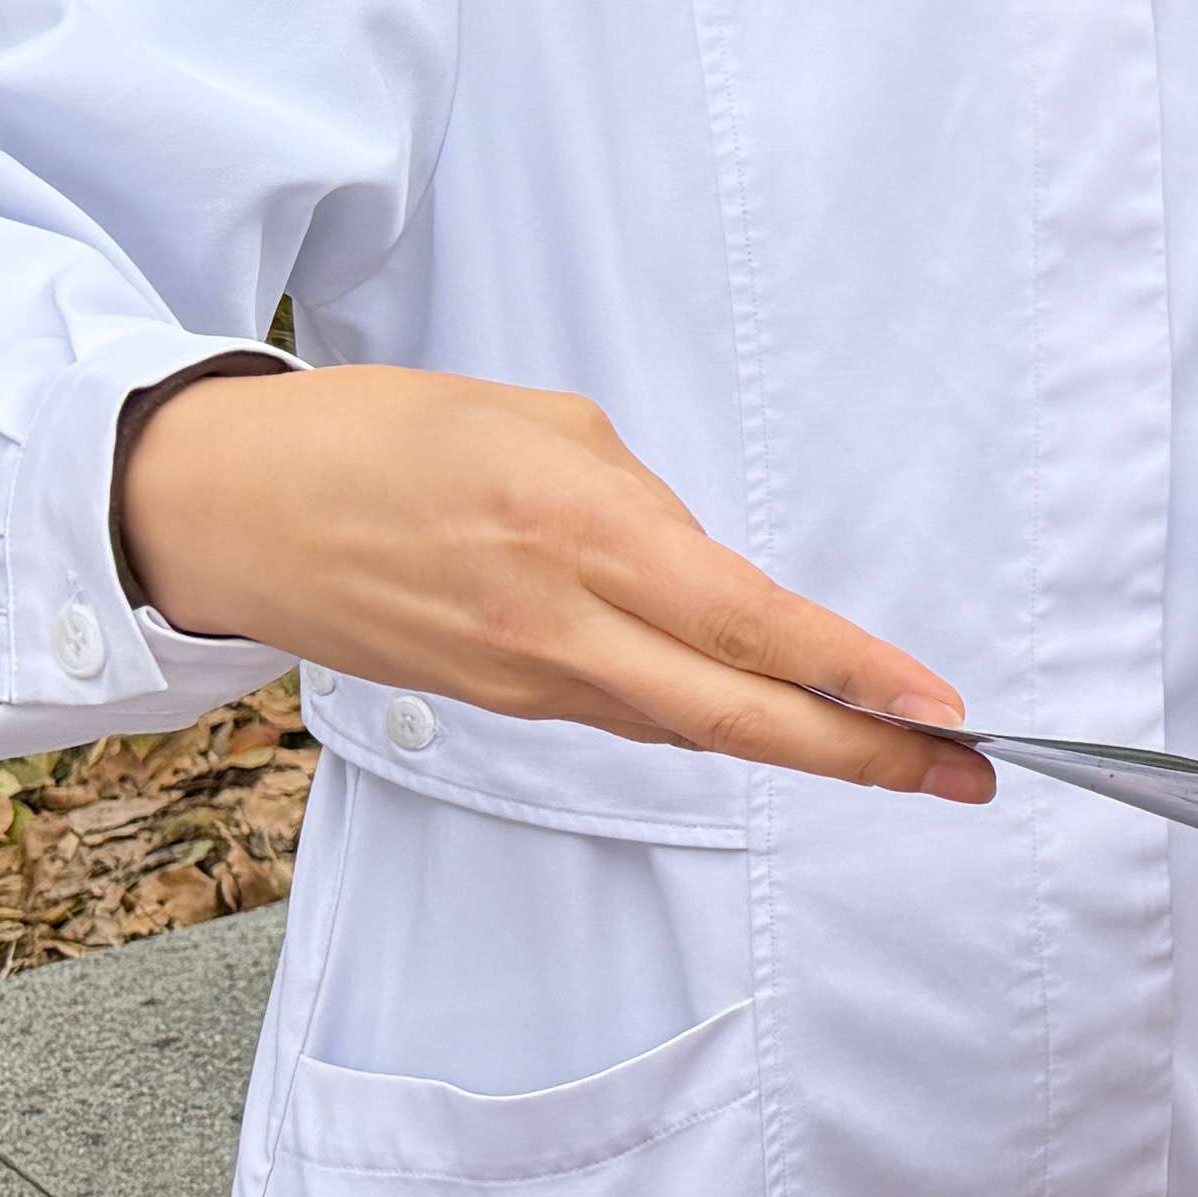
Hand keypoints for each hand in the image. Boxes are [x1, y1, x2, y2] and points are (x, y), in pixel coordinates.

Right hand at [119, 363, 994, 801]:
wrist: (230, 508)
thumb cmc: (380, 436)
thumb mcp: (538, 423)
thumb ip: (640, 506)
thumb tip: (707, 579)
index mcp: (579, 531)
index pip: (748, 624)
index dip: (854, 673)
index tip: (943, 705)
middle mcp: (559, 626)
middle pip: (738, 718)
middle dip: (867, 754)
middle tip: (967, 773)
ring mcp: (525, 680)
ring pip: (691, 728)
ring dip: (800, 743)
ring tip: (902, 752)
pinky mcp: (499, 703)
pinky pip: (630, 718)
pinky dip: (711, 720)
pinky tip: (772, 717)